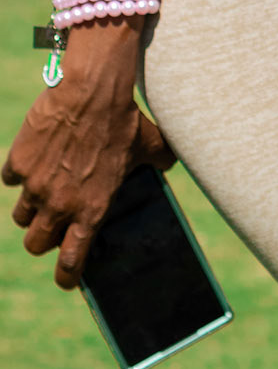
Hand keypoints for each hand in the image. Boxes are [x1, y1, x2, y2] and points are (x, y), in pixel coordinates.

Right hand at [3, 34, 174, 288]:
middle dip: (42, 239)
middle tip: (52, 224)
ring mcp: (35, 185)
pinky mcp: (19, 163)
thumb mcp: (149, 144)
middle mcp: (59, 204)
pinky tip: (35, 156)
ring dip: (31, 206)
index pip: (72, 261)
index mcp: (91, 209)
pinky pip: (11, 178)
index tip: (67, 279)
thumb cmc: (124, 118)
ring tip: (44, 188)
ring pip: (21, 215)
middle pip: (35, 244)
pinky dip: (20, 171)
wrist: (92, 90)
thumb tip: (170, 164)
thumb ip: (159, 161)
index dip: (67, 276)